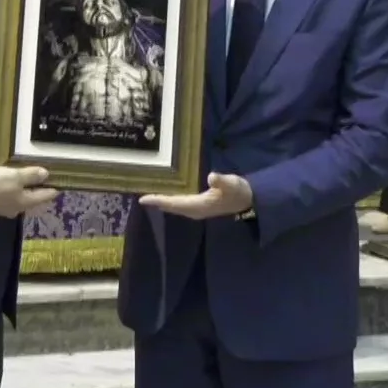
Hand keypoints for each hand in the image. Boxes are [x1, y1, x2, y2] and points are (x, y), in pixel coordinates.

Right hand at [0, 166, 58, 217]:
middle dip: (40, 193)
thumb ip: (31, 176)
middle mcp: (18, 208)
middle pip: (33, 201)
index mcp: (26, 202)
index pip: (44, 196)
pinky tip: (13, 188)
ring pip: (22, 201)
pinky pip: (10, 199)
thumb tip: (46, 174)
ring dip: (27, 193)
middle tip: (47, 184)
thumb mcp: (15, 176)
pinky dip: (15, 193)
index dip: (52, 189)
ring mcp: (5, 209)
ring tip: (31, 184)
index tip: (60, 185)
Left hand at [139, 173, 253, 219]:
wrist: (247, 200)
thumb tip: (212, 176)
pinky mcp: (198, 206)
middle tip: (139, 196)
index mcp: (199, 206)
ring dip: (161, 201)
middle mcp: (195, 210)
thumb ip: (222, 181)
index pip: (174, 203)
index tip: (143, 199)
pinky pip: (179, 204)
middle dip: (156, 201)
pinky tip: (164, 194)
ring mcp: (196, 210)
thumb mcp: (232, 183)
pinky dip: (169, 200)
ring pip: (174, 206)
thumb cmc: (238, 191)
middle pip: (171, 206)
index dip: (159, 200)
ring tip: (147, 195)